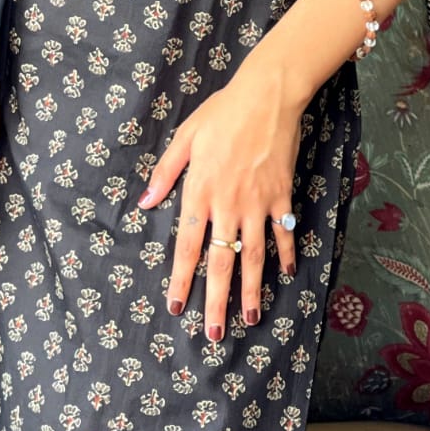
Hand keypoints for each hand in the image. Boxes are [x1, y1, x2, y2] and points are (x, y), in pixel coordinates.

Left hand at [136, 66, 302, 339]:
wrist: (267, 97)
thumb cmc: (221, 113)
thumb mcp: (184, 138)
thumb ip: (164, 174)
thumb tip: (144, 204)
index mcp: (199, 192)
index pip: (186, 246)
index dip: (182, 279)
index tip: (177, 307)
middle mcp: (227, 205)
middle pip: (221, 261)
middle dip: (217, 300)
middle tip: (215, 333)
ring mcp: (257, 204)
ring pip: (254, 256)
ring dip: (252, 289)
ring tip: (250, 317)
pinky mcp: (282, 197)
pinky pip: (282, 233)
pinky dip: (285, 254)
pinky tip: (285, 274)